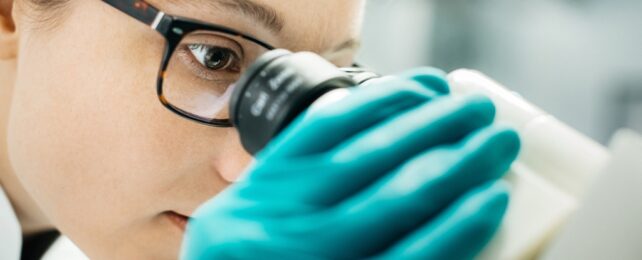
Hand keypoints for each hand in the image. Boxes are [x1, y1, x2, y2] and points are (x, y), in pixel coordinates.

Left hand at [181, 68, 519, 258]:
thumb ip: (408, 255)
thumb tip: (464, 219)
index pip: (415, 258)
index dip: (463, 224)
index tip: (496, 196)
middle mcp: (307, 249)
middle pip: (399, 197)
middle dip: (460, 161)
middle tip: (500, 138)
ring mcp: (280, 204)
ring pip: (367, 154)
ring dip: (428, 123)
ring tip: (470, 107)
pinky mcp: (267, 169)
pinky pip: (326, 125)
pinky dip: (375, 103)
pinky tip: (412, 92)